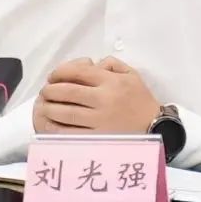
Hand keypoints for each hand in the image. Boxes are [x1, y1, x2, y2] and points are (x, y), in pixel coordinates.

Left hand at [35, 56, 159, 133]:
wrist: (155, 126)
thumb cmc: (140, 99)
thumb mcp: (131, 74)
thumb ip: (111, 64)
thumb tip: (90, 63)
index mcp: (110, 82)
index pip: (78, 72)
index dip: (60, 72)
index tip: (52, 76)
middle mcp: (103, 99)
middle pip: (68, 92)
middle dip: (51, 90)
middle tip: (45, 91)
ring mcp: (99, 120)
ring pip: (66, 113)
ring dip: (50, 108)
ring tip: (45, 106)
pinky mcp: (98, 138)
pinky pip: (71, 133)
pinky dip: (57, 128)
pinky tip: (51, 124)